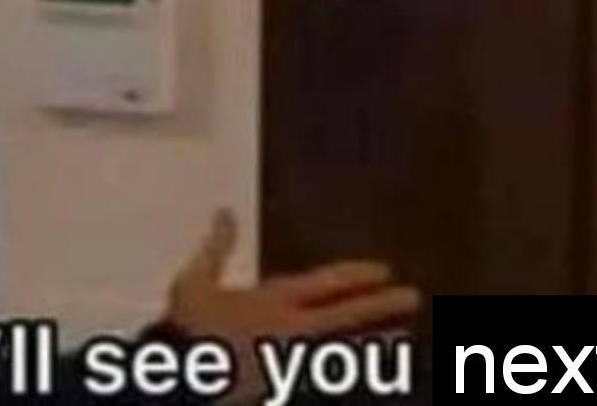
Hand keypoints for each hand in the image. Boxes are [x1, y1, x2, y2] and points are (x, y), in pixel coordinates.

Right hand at [162, 208, 420, 396]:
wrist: (182, 374)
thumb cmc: (187, 328)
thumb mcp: (195, 282)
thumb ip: (216, 247)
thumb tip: (226, 212)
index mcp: (273, 301)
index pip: (327, 284)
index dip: (357, 276)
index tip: (384, 271)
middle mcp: (294, 331)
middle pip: (348, 315)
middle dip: (383, 305)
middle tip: (414, 298)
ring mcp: (296, 362)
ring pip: (347, 350)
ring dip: (377, 343)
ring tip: (403, 338)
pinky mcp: (289, 383)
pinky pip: (330, 373)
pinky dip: (349, 368)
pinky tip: (364, 371)